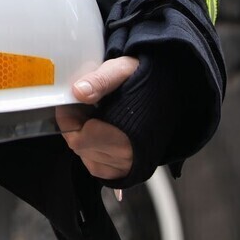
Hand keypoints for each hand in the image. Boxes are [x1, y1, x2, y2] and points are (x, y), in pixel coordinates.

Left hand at [55, 56, 138, 185]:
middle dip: (75, 126)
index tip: (69, 103)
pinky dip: (93, 151)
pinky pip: (99, 167)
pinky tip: (99, 133)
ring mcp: (129, 165)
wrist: (171, 93)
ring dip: (84, 138)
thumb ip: (100, 80)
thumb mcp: (121, 70)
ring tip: (93, 118)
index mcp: (127, 134)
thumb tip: (79, 92)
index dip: (68, 119)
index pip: (79, 139)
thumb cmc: (145, 81)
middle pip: (81, 149)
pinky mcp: (129, 169)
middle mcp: (129, 156)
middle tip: (81, 107)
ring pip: (88, 158)